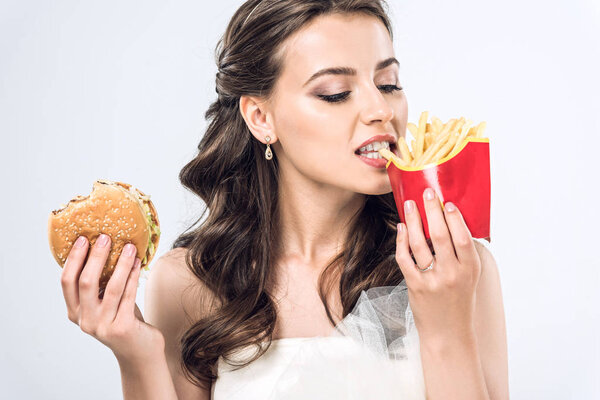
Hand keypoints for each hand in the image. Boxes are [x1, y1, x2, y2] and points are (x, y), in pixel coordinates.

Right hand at [60, 234, 164, 363]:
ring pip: (111, 287)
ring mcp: (102, 326)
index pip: (67, 282)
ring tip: (130, 247)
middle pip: (85, 282)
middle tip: (105, 237)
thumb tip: (105, 247)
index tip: (82, 238)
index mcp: (75, 312)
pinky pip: (129, 295)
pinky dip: (133, 276)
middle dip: (95, 257)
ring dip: (121, 264)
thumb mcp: (105, 304)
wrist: (139, 351)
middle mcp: (85, 320)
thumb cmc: (123, 320)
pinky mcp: (122, 328)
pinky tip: (139, 263)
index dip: (73, 259)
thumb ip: (100, 285)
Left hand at [395, 188, 481, 343]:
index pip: (463, 237)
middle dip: (432, 210)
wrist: (448, 335)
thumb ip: (463, 254)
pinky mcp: (415, 286)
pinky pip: (405, 257)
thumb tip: (453, 222)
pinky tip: (401, 227)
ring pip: (420, 243)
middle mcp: (452, 274)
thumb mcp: (470, 278)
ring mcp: (432, 280)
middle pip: (441, 234)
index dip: (455, 217)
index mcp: (470, 270)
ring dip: (414, 220)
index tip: (447, 202)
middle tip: (427, 193)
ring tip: (410, 205)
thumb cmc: (459, 302)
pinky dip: (401, 240)